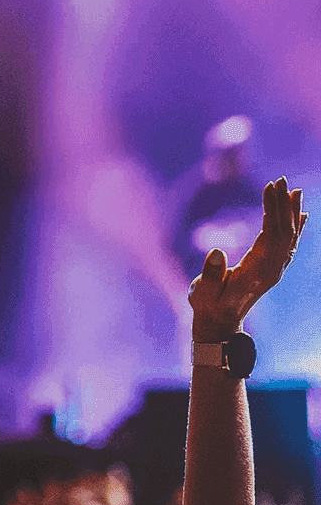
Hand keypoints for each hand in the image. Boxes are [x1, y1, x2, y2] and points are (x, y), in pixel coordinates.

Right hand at [189, 177, 304, 340]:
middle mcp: (273, 269)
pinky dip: (294, 227)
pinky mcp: (271, 268)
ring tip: (294, 190)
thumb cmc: (208, 307)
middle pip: (285, 232)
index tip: (270, 187)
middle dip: (284, 205)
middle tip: (282, 180)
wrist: (220, 325)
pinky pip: (288, 244)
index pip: (272, 234)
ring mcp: (275, 269)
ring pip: (289, 237)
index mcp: (259, 272)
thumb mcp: (204, 294)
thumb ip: (211, 275)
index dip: (273, 210)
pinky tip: (300, 215)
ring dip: (291, 213)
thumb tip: (217, 249)